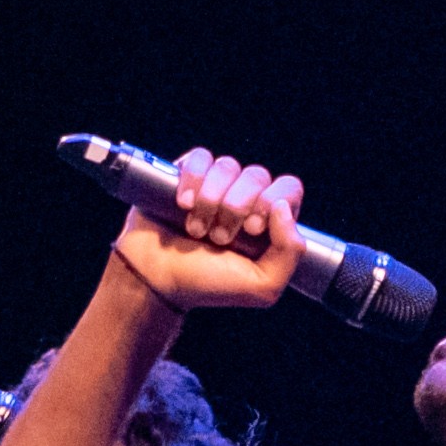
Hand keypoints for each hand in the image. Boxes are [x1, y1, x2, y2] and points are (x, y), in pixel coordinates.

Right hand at [116, 150, 305, 312]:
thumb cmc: (206, 285)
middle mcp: (244, 199)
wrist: (155, 280)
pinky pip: (200, 157)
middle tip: (219, 238)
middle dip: (236, 207)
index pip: (288, 189)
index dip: (272, 201)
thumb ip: (290, 253)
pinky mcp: (186, 175)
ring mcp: (215, 185)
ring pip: (227, 166)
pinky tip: (183, 204)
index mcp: (267, 222)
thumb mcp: (261, 287)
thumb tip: (283, 207)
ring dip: (211, 200)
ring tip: (196, 229)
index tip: (252, 229)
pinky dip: (192, 179)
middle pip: (257, 175)